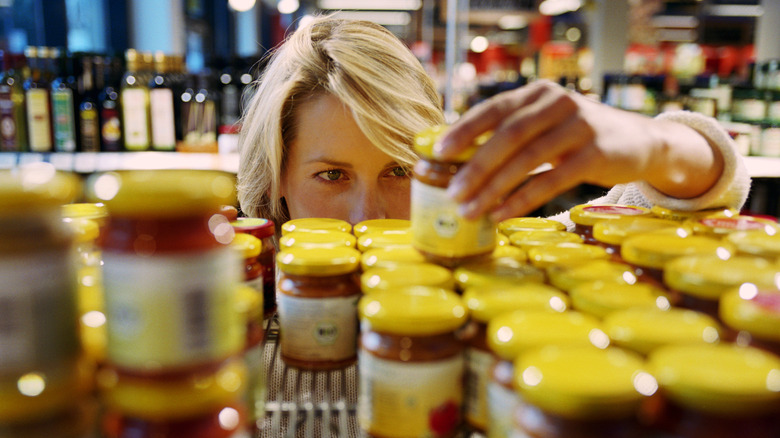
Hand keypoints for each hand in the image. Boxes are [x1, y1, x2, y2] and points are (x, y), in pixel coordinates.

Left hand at [434, 80, 720, 220]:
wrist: (640, 142)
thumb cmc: (577, 138)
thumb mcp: (546, 126)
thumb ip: (511, 135)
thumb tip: (457, 159)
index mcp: (538, 93)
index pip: (494, 108)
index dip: (464, 129)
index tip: (437, 151)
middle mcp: (558, 103)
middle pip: (508, 135)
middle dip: (475, 166)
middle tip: (451, 191)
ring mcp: (579, 126)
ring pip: (526, 159)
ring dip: (493, 187)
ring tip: (469, 210)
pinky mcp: (596, 154)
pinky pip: (551, 180)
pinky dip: (522, 199)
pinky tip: (501, 215)